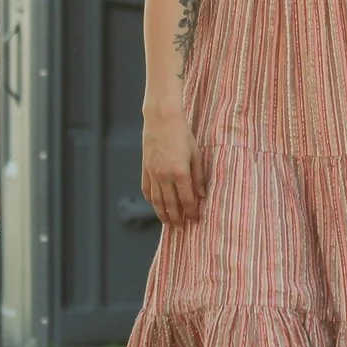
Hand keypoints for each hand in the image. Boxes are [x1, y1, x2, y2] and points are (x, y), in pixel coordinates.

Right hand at [141, 109, 202, 228]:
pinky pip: (147, 189)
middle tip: (181, 228)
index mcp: (180, 172)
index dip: (191, 212)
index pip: (187, 199)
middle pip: (170, 204)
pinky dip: (151, 199)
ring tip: (168, 223)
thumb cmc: (182, 133)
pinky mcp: (145, 168)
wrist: (161, 118)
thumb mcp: (196, 154)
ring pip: (157, 200)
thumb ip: (199, 176)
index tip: (195, 220)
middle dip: (177, 218)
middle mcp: (164, 176)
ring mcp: (152, 173)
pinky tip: (155, 205)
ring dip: (162, 213)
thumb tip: (201, 195)